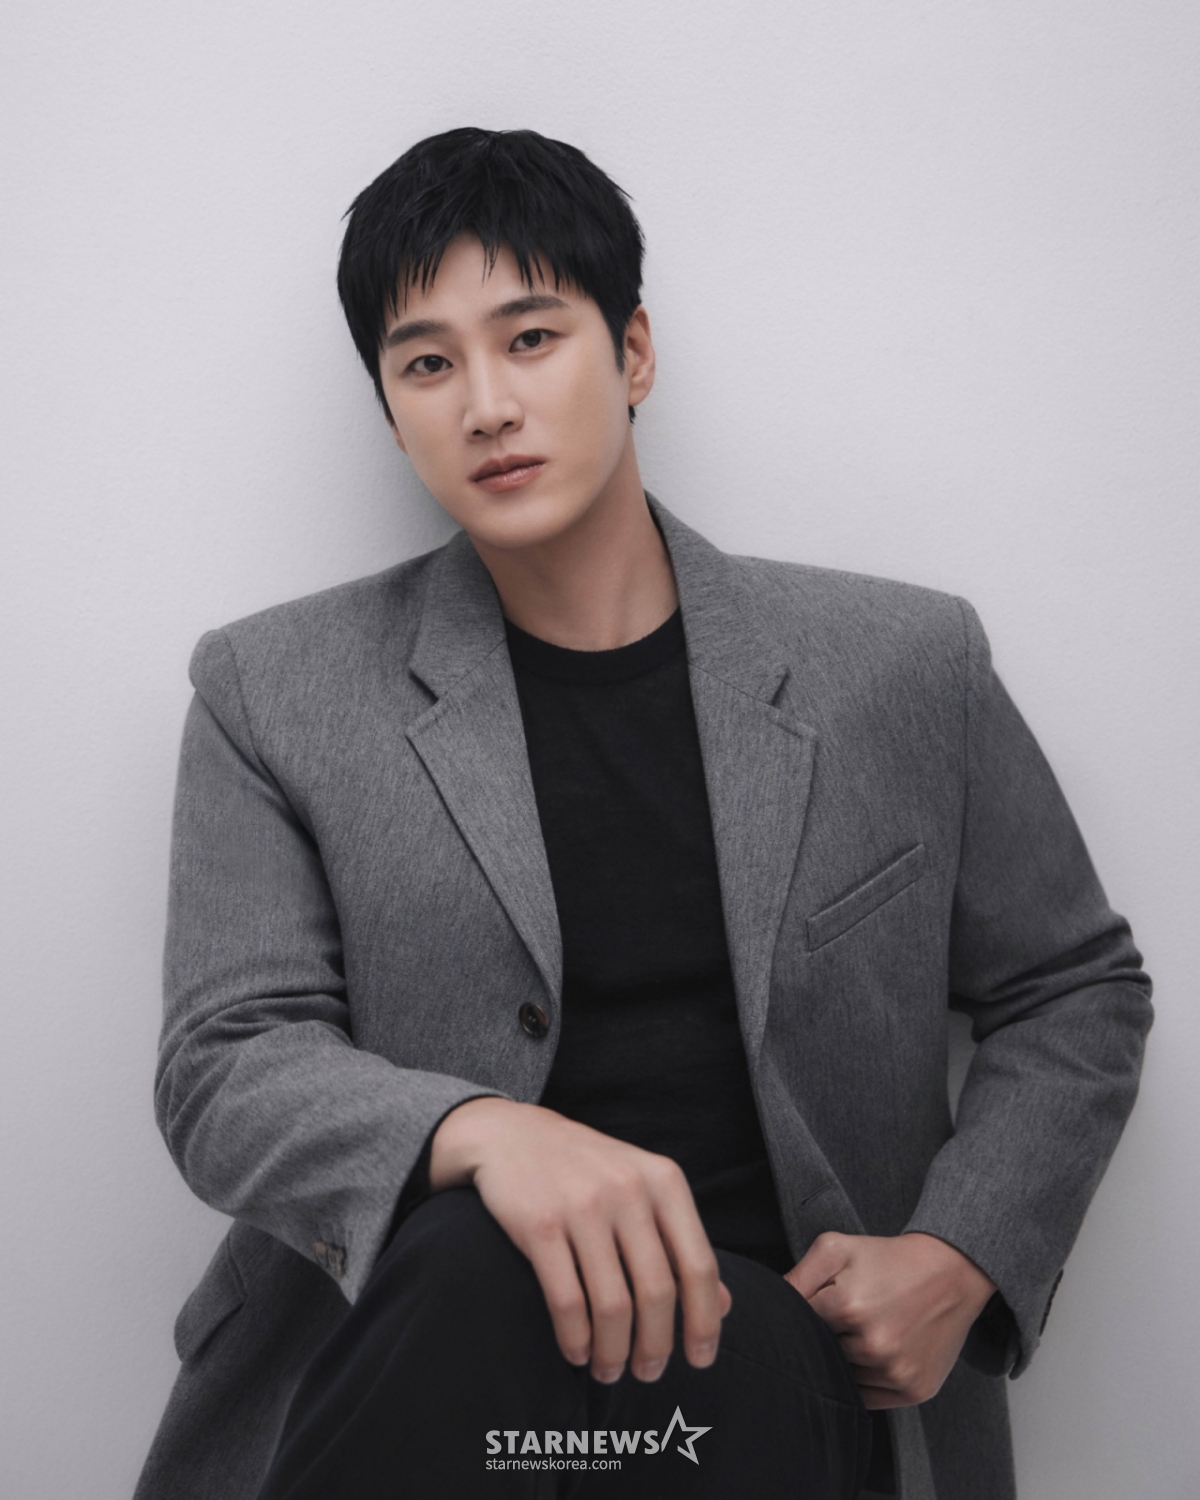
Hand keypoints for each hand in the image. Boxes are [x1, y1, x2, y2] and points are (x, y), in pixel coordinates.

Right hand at [429, 1098, 731, 1384]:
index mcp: (664, 1181)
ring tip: (609, 1370)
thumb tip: (725, 1307)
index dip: (705, 1321)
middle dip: (656, 1346)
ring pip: (612, 1304)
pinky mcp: (540, 1224)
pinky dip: (575, 1338)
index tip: (700, 1361)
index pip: (699, 1265)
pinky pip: (566, 1300)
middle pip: (657, 1291)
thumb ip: (682, 1243)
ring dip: (613, 1352)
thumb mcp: (644, 1190)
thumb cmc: (587, 1171)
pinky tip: (577, 1351)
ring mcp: (583, 1206)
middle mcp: (628, 1190)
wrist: (513, 1135)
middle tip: (648, 1373)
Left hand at [785, 1231, 995, 1407]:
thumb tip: (771, 1303)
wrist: (951, 1272)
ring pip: (844, 1378)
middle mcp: (873, 1344)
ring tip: (864, 1330)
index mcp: (848, 1306)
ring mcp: (895, 1371)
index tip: (816, 1308)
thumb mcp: (837, 1248)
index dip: (805, 1316)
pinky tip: (876, 1352)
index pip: (801, 1326)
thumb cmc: (887, 1258)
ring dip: (845, 1361)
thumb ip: (798, 1275)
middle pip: (822, 1354)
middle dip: (825, 1338)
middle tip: (844, 1318)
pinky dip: (865, 1380)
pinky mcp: (913, 1390)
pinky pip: (869, 1398)